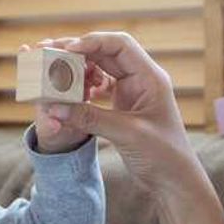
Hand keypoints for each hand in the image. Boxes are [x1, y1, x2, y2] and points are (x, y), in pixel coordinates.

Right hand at [33, 32, 196, 194]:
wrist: (174, 181)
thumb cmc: (164, 156)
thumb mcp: (127, 134)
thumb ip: (90, 118)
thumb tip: (53, 107)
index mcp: (150, 77)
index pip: (120, 45)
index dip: (93, 42)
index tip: (67, 49)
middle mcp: (141, 79)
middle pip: (105, 53)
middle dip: (77, 52)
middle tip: (48, 53)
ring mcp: (131, 91)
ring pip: (100, 69)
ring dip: (77, 69)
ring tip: (53, 72)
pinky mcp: (123, 106)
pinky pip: (98, 87)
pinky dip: (82, 88)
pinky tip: (69, 94)